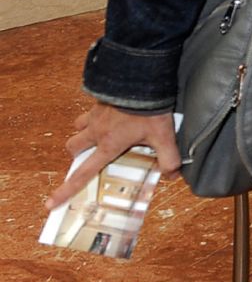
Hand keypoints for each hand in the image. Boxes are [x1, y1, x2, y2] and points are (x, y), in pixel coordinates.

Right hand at [46, 105, 179, 209]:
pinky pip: (89, 109)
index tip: (50, 203)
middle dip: (77, 155)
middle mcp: (96, 131)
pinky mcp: (99, 100)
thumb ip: (169, 158)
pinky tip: (111, 112)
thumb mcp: (164, 136)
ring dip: (84, 132)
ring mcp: (95, 114)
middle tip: (90, 156)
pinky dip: (94, 114)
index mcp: (108, 145)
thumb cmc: (150, 109)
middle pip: (74, 147)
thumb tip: (172, 174)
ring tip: (101, 133)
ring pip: (78, 127)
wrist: (142, 79)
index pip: (83, 174)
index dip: (66, 190)